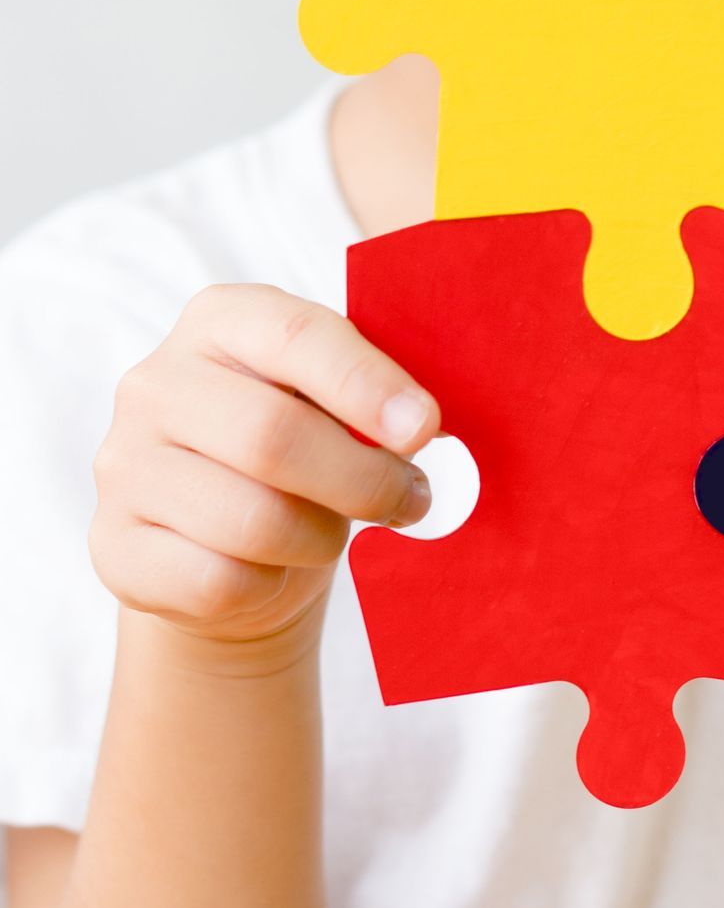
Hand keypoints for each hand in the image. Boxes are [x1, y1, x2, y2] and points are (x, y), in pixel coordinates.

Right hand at [90, 284, 439, 648]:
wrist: (229, 544)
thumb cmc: (304, 455)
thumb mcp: (335, 404)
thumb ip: (376, 404)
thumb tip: (420, 431)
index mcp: (222, 322)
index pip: (296, 337)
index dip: (367, 384)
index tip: (424, 428)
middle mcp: (157, 384)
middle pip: (272, 436)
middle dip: (363, 479)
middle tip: (412, 498)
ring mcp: (124, 465)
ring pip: (251, 520)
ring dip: (321, 538)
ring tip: (333, 532)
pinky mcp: (115, 546)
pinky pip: (217, 582)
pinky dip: (268, 585)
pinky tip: (273, 568)